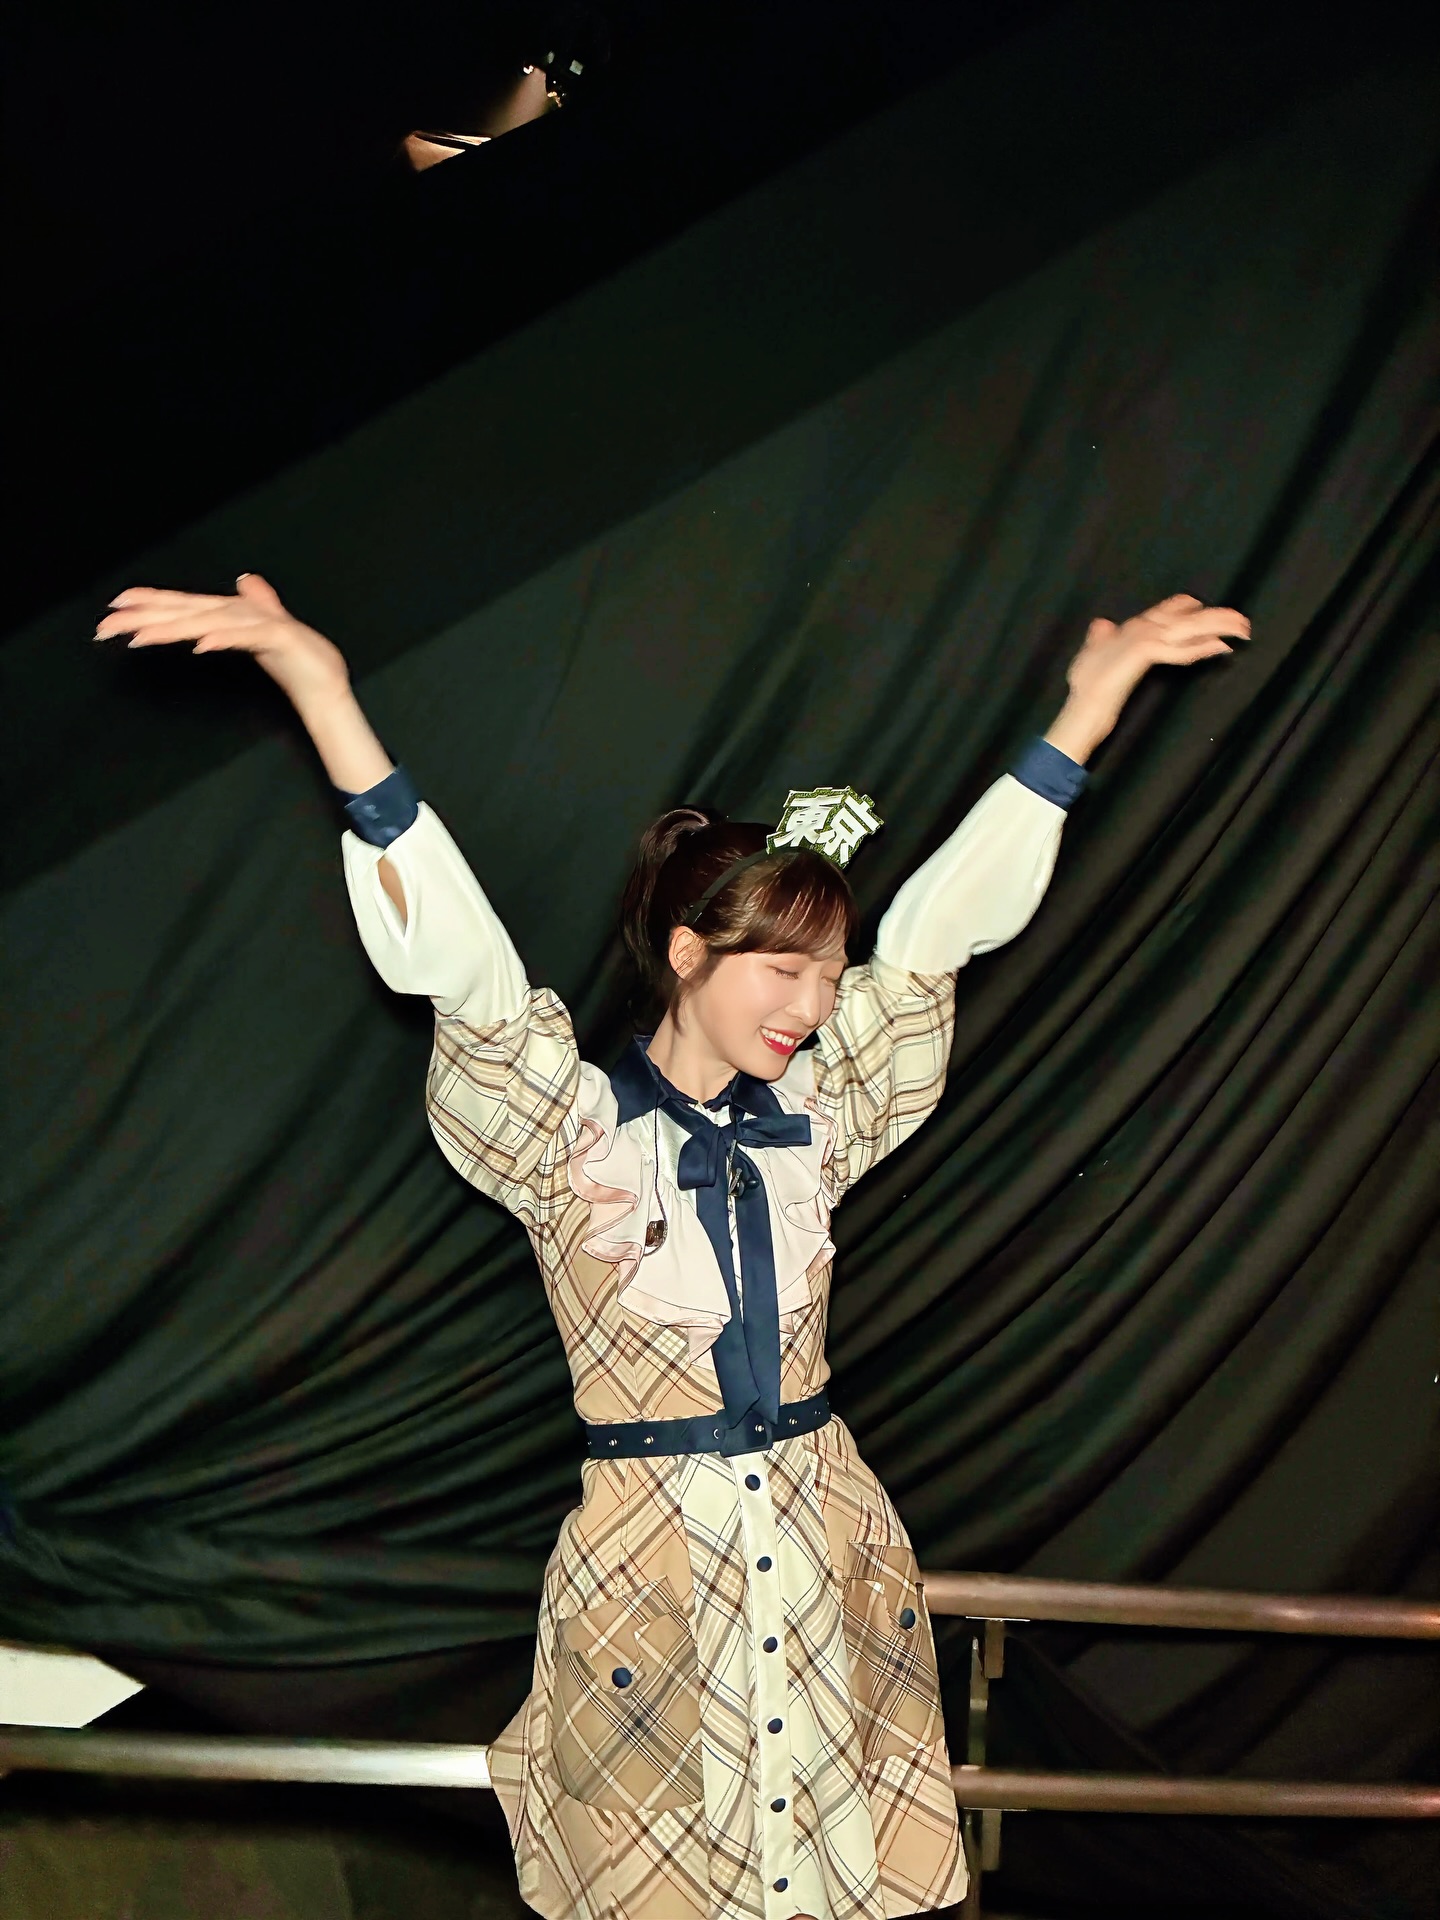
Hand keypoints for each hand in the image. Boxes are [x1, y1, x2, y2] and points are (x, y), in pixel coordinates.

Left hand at [95, 574, 349, 711]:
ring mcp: (261, 626)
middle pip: (187, 611)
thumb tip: (244, 580)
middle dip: (146, 617)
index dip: (150, 602)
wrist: (329, 684)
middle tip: (109, 624)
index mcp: (234, 615)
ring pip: (208, 622)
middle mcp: (242, 615)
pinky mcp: (280, 639)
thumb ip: (255, 606)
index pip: (184, 606)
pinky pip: (246, 638)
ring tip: (140, 636)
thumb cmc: (299, 662)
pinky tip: (200, 644)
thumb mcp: (267, 634)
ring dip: (173, 627)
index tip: (115, 607)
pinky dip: (223, 638)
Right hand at [1045, 593, 1249, 762]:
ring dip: (1218, 627)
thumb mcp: (1091, 654)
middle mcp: (1141, 628)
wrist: (1083, 704)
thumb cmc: (1087, 684)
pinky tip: (1221, 648)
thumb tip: (1102, 624)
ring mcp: (1143, 639)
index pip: (1167, 609)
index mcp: (1132, 627)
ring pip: (1189, 628)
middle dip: (1217, 615)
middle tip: (1243, 620)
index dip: (1190, 607)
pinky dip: (1202, 648)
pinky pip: (1180, 650)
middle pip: (1187, 615)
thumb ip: (1100, 638)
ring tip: (1242, 630)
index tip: (1210, 610)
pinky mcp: (1145, 654)